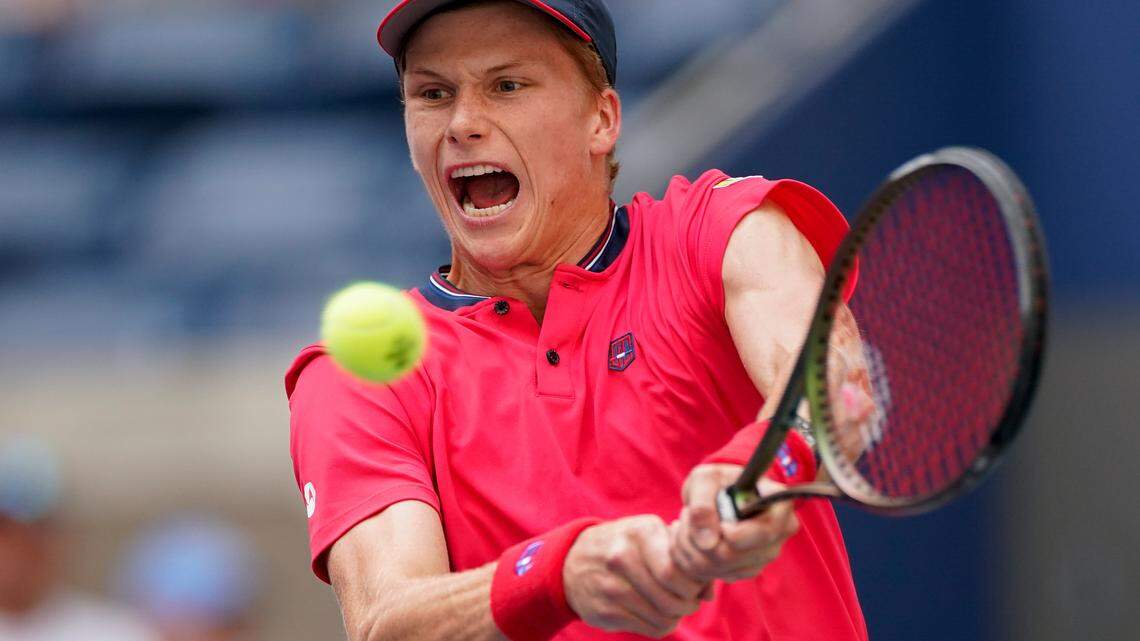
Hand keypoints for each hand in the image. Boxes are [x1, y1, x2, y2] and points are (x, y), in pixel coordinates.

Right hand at [564, 515, 708, 637]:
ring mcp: (610, 587)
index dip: (693, 584)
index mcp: (639, 532)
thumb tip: (709, 592)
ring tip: (672, 606)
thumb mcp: (650, 536)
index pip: (675, 572)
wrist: (572, 560)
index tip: (695, 585)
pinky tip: (655, 613)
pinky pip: (648, 629)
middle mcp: (621, 558)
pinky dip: (660, 625)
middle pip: (671, 598)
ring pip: (662, 617)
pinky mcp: (605, 612)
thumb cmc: (624, 545)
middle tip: (689, 600)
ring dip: (675, 616)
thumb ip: (683, 557)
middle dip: (688, 604)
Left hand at [671, 466, 797, 582]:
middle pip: (732, 555)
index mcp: (779, 505)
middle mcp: (778, 534)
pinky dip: (691, 558)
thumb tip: (707, 543)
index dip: (735, 533)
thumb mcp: (705, 479)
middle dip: (698, 538)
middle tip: (686, 515)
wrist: (715, 494)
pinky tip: (690, 538)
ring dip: (689, 547)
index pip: (765, 532)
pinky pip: (712, 574)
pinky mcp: (745, 570)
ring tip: (686, 523)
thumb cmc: (716, 481)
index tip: (720, 524)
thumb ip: (703, 504)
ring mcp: (763, 556)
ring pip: (717, 567)